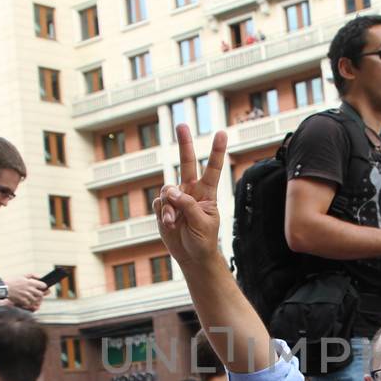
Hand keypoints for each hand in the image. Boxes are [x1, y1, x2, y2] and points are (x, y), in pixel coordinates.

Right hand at [5, 275, 46, 310]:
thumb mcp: (23, 275)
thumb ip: (33, 275)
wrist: (4, 288)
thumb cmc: (13, 281)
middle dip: (40, 294)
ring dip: (35, 299)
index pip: (43, 286)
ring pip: (36, 300)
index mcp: (30, 282)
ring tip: (32, 297)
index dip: (44, 287)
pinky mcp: (22, 301)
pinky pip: (29, 304)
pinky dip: (29, 303)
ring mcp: (26, 296)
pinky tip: (27, 300)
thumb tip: (41, 277)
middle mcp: (30, 289)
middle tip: (37, 294)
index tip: (42, 287)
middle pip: (41, 294)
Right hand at [155, 124, 227, 267]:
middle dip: (184, 143)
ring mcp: (176, 199)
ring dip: (169, 206)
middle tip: (181, 125)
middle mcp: (191, 191)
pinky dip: (163, 213)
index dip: (216, 151)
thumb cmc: (204, 240)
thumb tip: (170, 191)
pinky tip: (169, 224)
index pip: (212, 169)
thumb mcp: (203, 223)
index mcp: (207, 193)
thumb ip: (188, 205)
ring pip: (167, 190)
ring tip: (174, 222)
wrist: (191, 256)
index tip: (221, 133)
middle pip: (186, 163)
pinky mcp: (163, 208)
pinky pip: (159, 204)